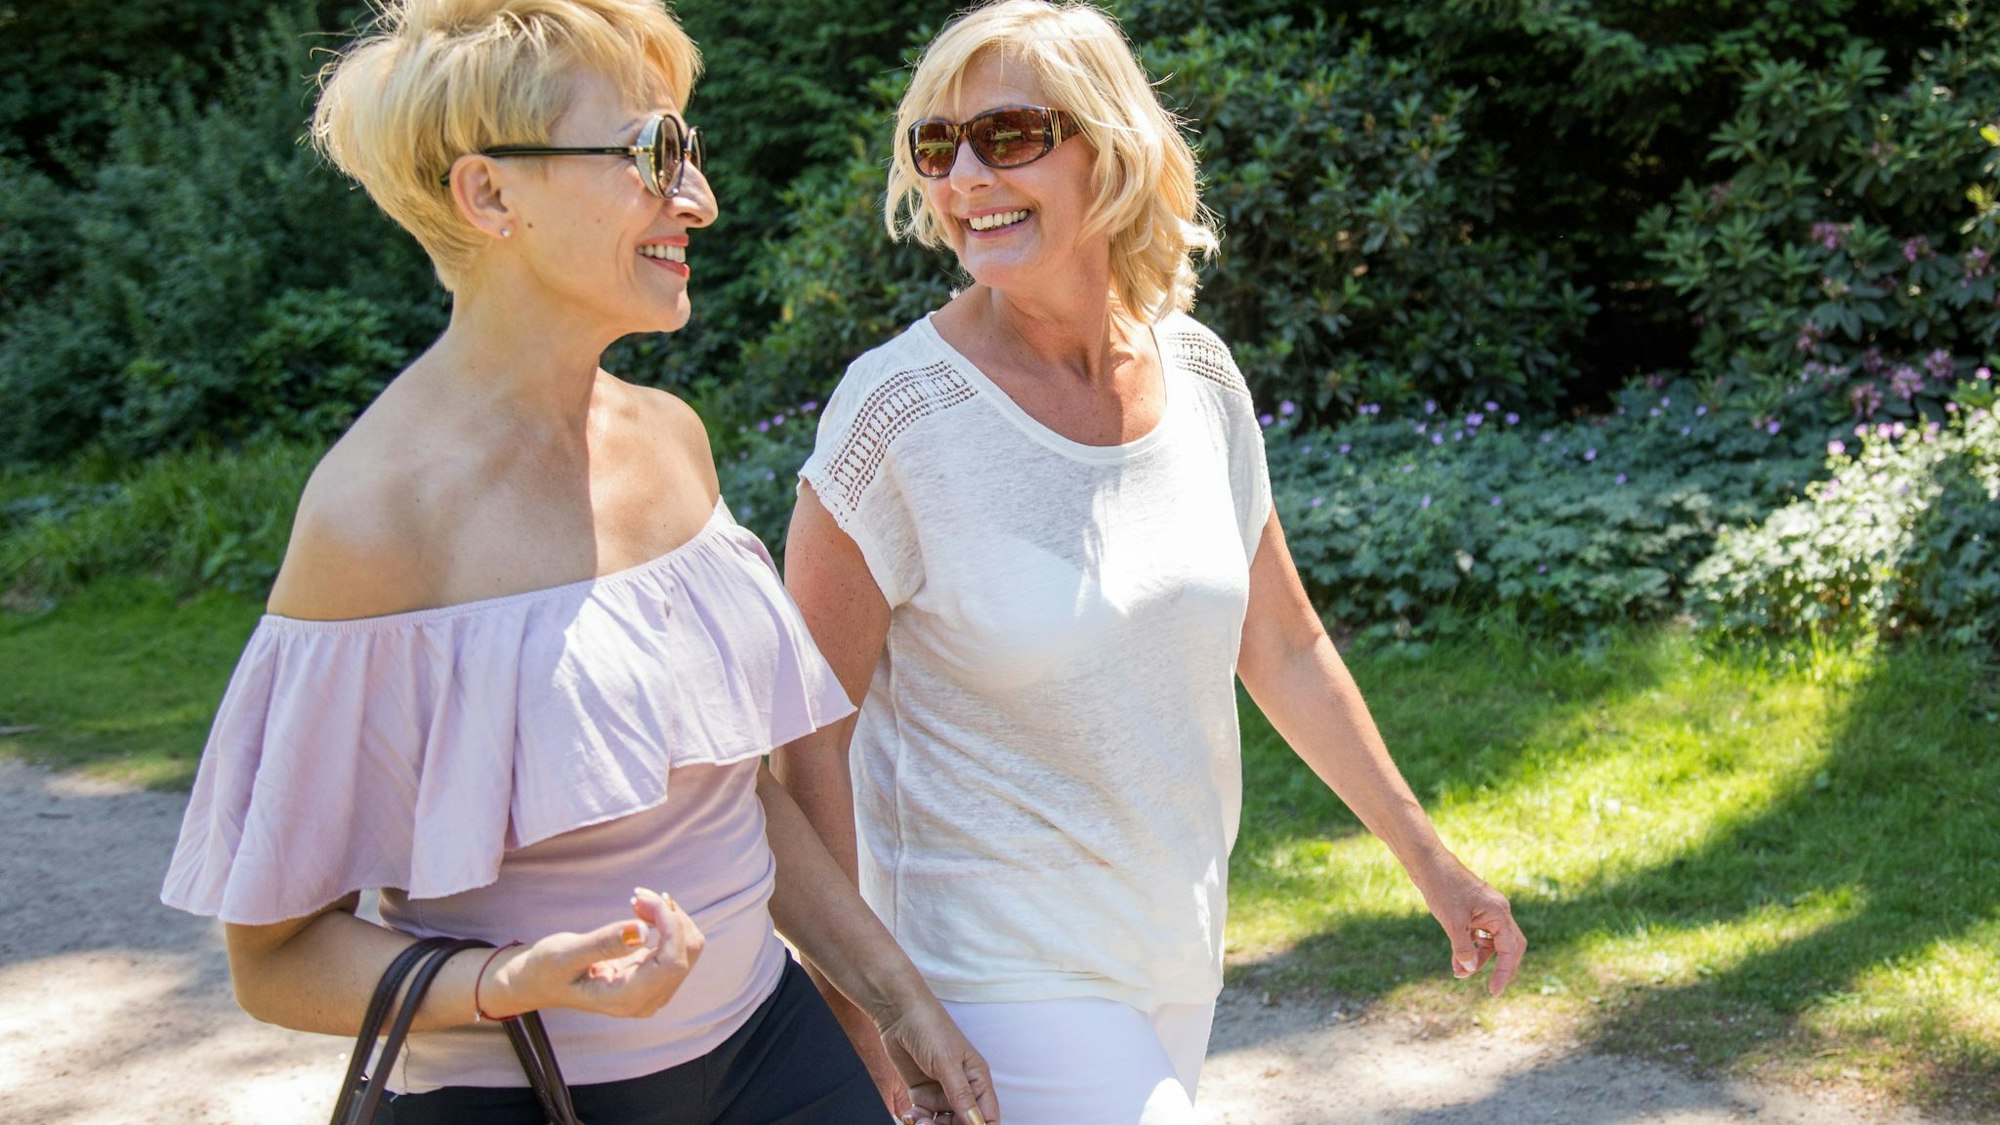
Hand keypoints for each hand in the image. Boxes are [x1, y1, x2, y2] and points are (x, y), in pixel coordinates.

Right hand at [489, 887, 705, 1018]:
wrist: (539, 982)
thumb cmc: (547, 969)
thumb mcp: (566, 953)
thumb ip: (604, 944)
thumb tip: (641, 931)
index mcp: (627, 1000)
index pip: (674, 962)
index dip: (671, 926)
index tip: (646, 898)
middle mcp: (647, 1000)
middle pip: (687, 952)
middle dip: (670, 916)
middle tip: (638, 895)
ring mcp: (653, 990)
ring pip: (688, 947)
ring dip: (670, 917)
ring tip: (639, 900)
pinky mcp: (654, 977)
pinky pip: (677, 946)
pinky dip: (666, 922)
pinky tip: (642, 910)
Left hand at [877, 999, 997, 1124]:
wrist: (898, 1013)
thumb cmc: (930, 1028)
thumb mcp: (947, 1063)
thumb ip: (961, 1095)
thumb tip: (976, 1123)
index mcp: (978, 1080)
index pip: (987, 1117)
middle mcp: (962, 1089)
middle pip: (964, 1124)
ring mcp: (941, 1092)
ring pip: (942, 1124)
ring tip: (919, 1120)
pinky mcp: (921, 1093)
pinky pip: (923, 1117)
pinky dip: (917, 1121)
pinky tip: (910, 1115)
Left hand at [1417, 863, 1525, 995]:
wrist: (1427, 863)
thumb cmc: (1442, 888)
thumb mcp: (1452, 922)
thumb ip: (1463, 948)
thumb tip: (1468, 970)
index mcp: (1499, 913)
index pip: (1511, 950)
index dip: (1505, 972)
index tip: (1494, 991)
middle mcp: (1498, 911)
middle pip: (1509, 946)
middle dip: (1500, 967)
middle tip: (1491, 987)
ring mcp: (1487, 909)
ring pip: (1492, 941)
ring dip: (1480, 958)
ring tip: (1460, 972)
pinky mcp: (1474, 908)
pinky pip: (1481, 933)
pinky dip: (1472, 946)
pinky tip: (1458, 958)